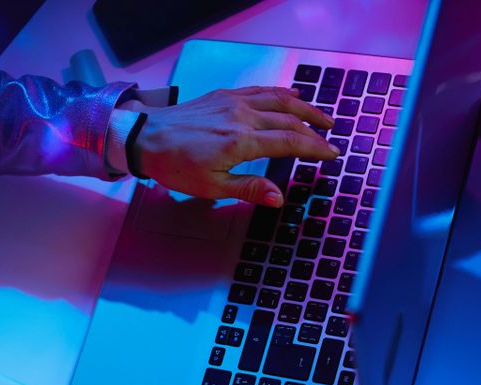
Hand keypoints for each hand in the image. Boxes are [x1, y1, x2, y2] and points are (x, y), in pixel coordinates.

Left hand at [134, 86, 336, 202]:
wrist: (148, 137)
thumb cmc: (175, 165)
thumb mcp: (211, 187)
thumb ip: (247, 189)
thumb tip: (277, 198)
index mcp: (240, 142)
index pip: (289, 143)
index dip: (314, 149)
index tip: (331, 154)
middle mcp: (242, 116)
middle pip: (290, 120)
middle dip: (315, 129)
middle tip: (332, 137)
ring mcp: (234, 102)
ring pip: (279, 101)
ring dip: (305, 109)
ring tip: (322, 117)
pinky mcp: (225, 95)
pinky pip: (261, 90)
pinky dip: (281, 94)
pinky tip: (292, 97)